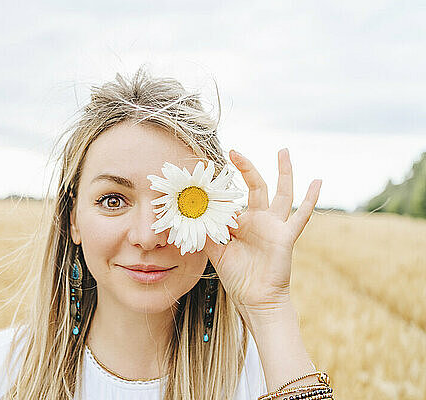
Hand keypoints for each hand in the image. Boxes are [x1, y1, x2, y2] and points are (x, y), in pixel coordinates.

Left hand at [203, 148, 321, 317]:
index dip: (220, 190)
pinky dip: (311, 199)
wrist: (255, 299)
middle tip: (234, 151)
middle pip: (256, 187)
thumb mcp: (216, 250)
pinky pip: (301, 215)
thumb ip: (208, 230)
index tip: (206, 175)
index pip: (233, 199)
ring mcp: (275, 226)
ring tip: (283, 151)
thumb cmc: (237, 277)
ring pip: (281, 193)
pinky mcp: (286, 236)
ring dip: (283, 171)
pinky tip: (318, 182)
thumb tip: (195, 211)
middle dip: (246, 168)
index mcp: (243, 223)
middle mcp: (260, 220)